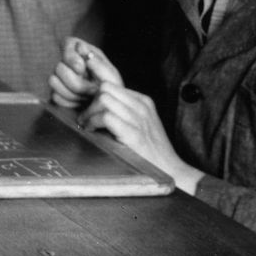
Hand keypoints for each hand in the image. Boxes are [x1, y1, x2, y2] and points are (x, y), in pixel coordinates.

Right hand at [49, 37, 123, 108]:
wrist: (106, 106)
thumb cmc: (111, 87)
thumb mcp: (110, 74)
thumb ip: (97, 62)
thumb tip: (81, 48)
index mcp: (82, 50)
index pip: (67, 44)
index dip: (72, 58)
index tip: (82, 69)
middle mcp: (68, 60)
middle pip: (58, 67)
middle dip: (76, 82)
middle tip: (92, 90)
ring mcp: (60, 76)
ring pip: (53, 81)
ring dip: (73, 93)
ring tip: (87, 96)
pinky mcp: (56, 91)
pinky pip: (54, 96)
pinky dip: (69, 102)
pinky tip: (80, 102)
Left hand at [80, 80, 202, 193]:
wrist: (170, 172)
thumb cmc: (151, 153)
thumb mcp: (140, 125)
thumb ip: (123, 113)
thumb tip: (97, 106)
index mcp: (143, 101)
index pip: (111, 83)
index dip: (94, 94)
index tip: (87, 107)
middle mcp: (141, 106)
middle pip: (106, 87)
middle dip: (91, 101)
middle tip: (85, 118)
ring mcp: (139, 118)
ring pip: (104, 98)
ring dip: (89, 112)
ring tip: (87, 125)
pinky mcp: (133, 134)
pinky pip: (106, 116)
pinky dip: (93, 121)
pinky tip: (91, 131)